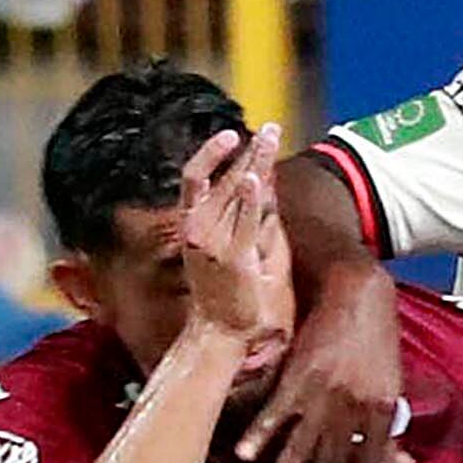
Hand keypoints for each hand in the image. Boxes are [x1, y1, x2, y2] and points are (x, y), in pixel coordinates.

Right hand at [177, 124, 288, 347]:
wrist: (219, 333)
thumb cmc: (230, 297)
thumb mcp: (239, 251)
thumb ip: (253, 221)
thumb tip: (267, 188)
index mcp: (194, 224)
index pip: (204, 178)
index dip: (219, 153)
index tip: (239, 134)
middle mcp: (199, 228)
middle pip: (221, 176)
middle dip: (246, 151)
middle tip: (268, 129)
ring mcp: (213, 242)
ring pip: (231, 191)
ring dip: (252, 163)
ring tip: (267, 138)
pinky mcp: (234, 259)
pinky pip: (243, 222)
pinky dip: (248, 198)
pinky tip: (254, 176)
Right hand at [240, 189, 401, 462]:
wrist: (358, 290)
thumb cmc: (376, 337)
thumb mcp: (392, 381)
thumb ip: (389, 423)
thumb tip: (400, 460)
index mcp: (381, 408)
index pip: (367, 461)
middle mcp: (353, 405)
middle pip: (330, 460)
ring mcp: (325, 391)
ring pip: (302, 444)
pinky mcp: (299, 372)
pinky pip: (276, 411)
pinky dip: (260, 434)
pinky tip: (244, 455)